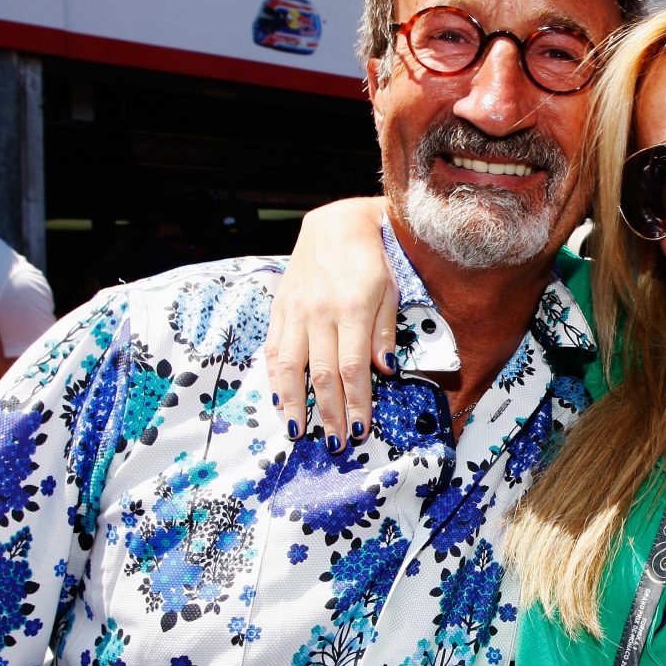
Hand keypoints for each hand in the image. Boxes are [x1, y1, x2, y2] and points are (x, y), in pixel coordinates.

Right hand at [263, 198, 395, 445]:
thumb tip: (386, 369)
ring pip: (289, 366)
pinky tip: (280, 402)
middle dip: (330, 414)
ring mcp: (295, 311)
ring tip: (300, 432)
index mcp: (352, 307)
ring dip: (295, 404)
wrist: (336, 222)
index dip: (356, 402)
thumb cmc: (373, 256)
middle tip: (336, 444)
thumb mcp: (391, 287)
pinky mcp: (280, 308)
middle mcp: (319, 312)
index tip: (361, 429)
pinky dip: (274, 379)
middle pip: (322, 374)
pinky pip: (273, 349)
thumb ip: (386, 329)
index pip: (353, 367)